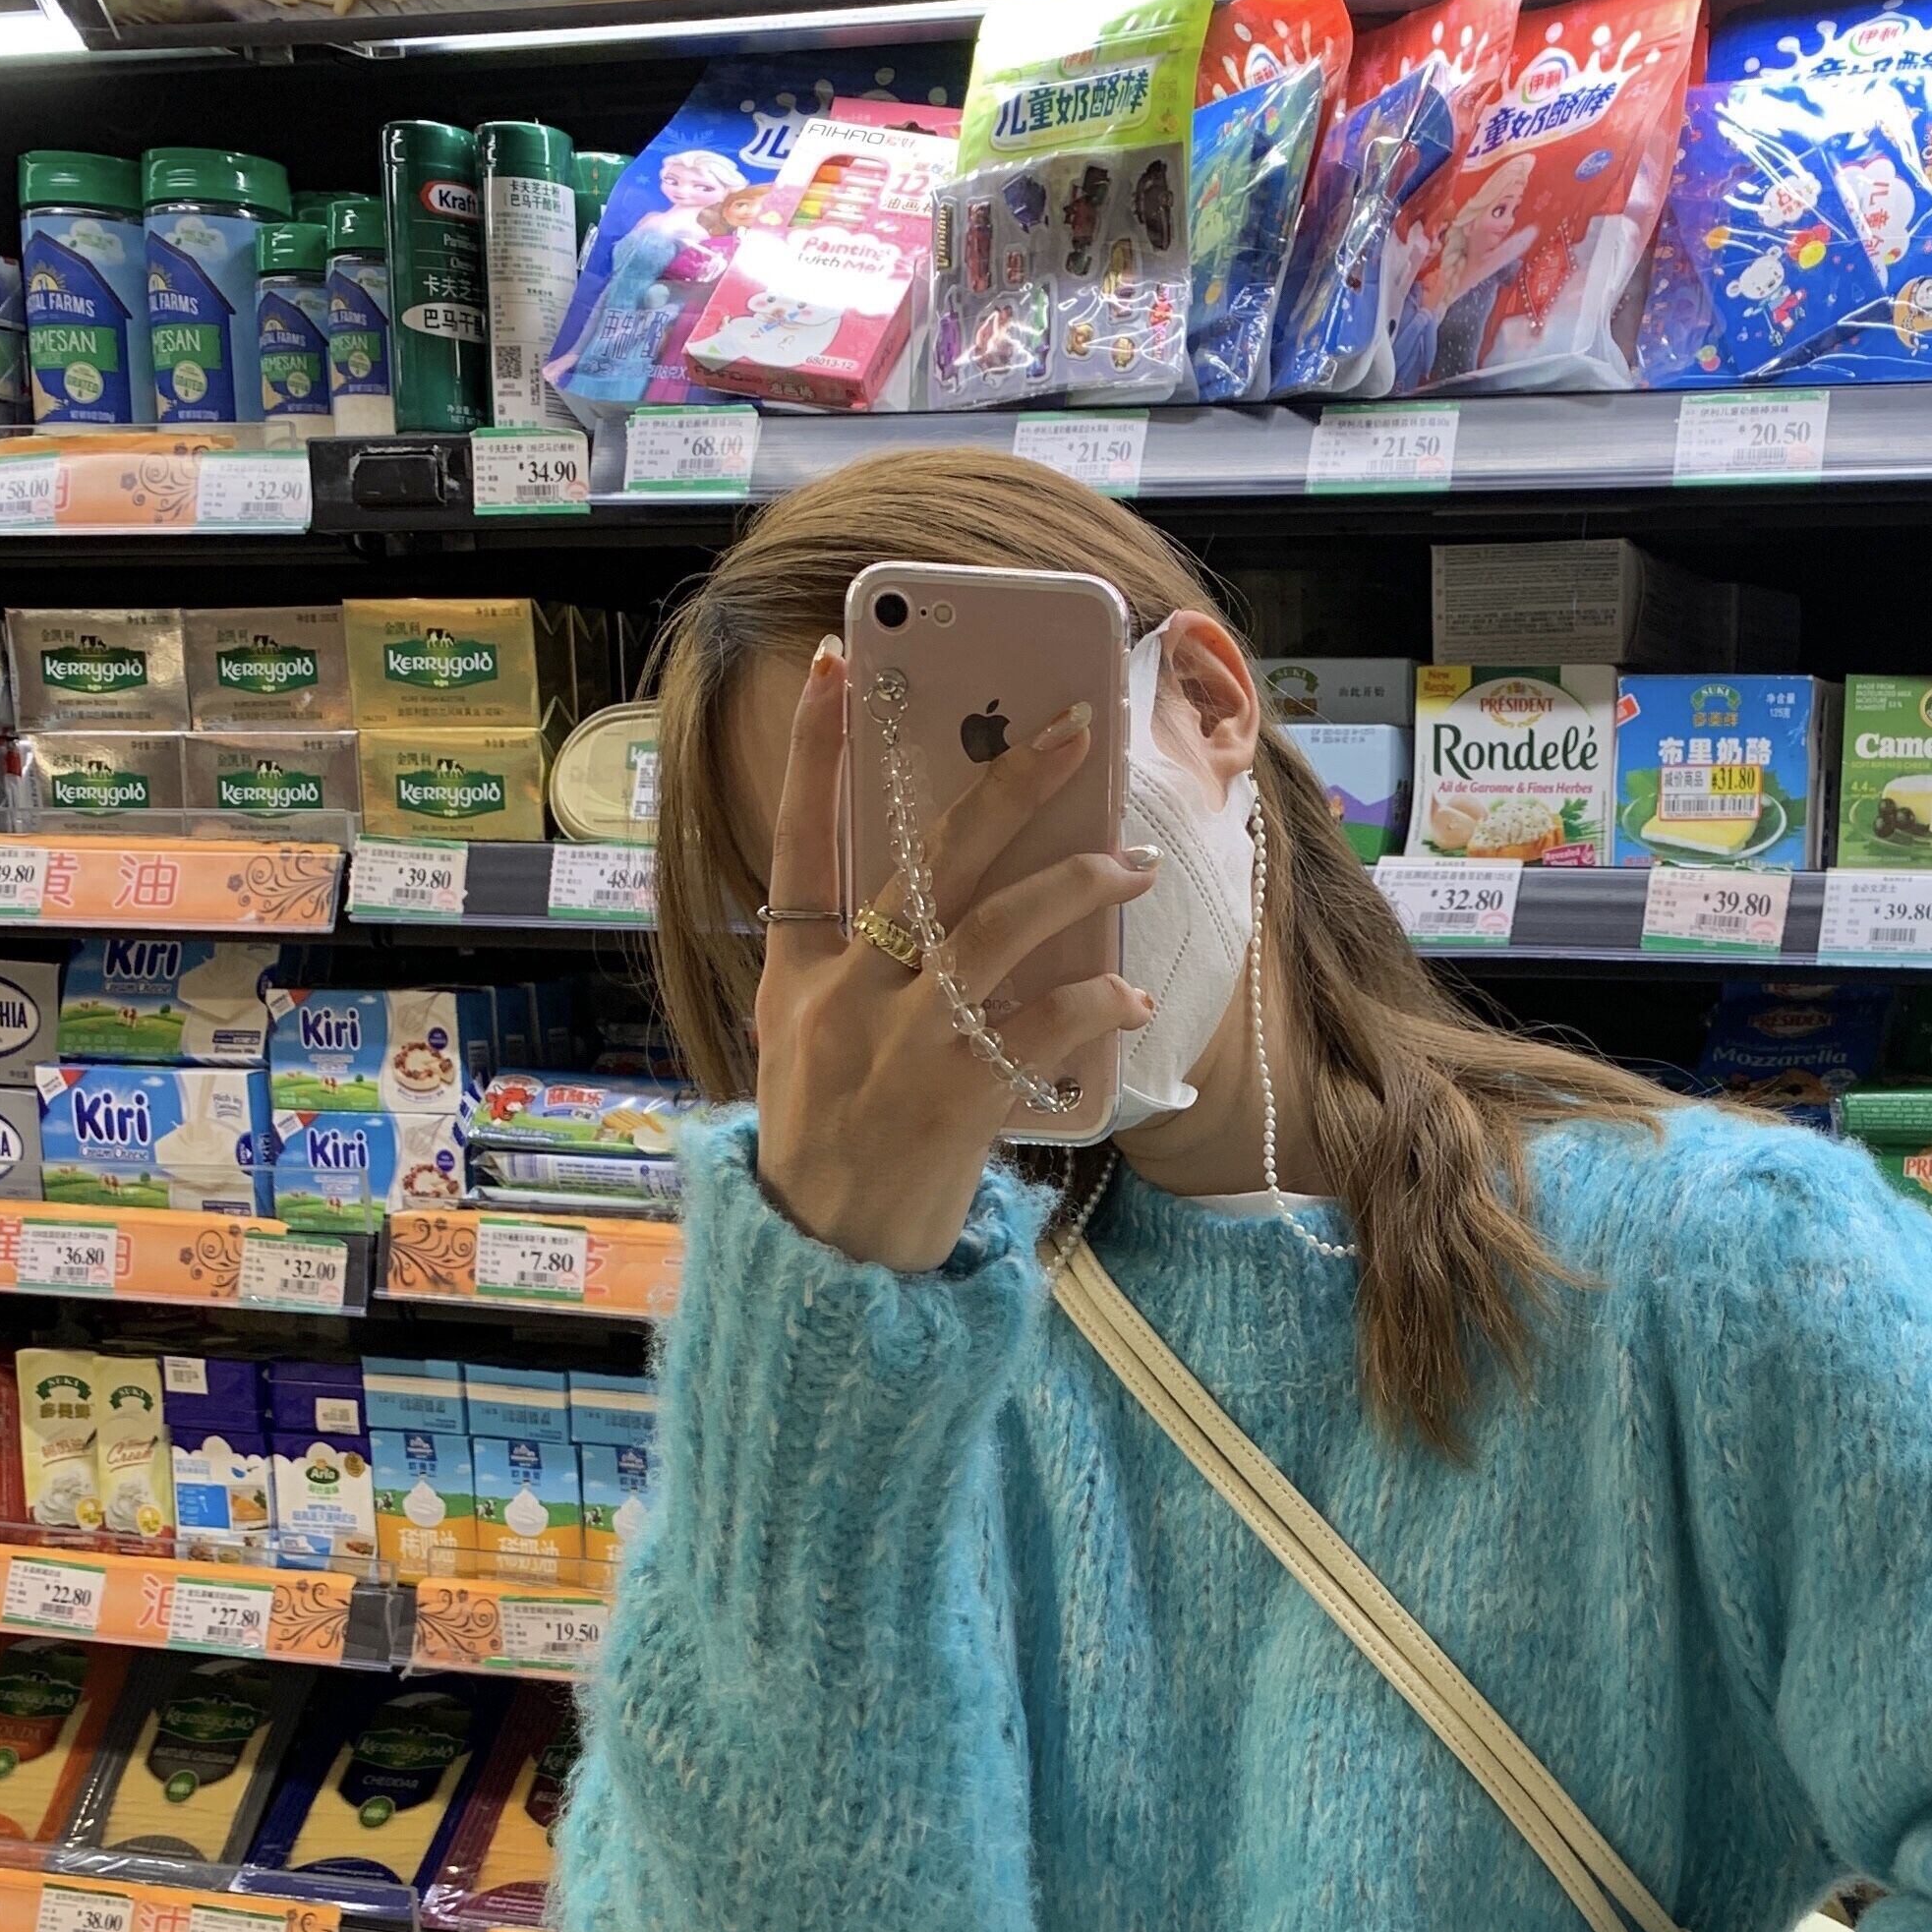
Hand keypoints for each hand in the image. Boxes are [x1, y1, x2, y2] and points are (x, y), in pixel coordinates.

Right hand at [754, 640, 1157, 1275]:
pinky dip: (1092, 1004)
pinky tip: (1130, 999)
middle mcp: (844, 998)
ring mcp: (898, 1045)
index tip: (843, 665)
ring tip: (1132, 863)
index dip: (819, 753)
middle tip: (1075, 730)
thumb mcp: (810, 1052)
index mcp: (799, 977)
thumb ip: (861, 977)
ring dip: (1076, 883)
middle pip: (927, 861)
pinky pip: (1038, 1025)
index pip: (801, 842)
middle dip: (1007, 785)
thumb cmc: (832, 1152)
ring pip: (995, 928)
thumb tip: (954, 908)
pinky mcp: (953, 1098)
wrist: (825, 1266)